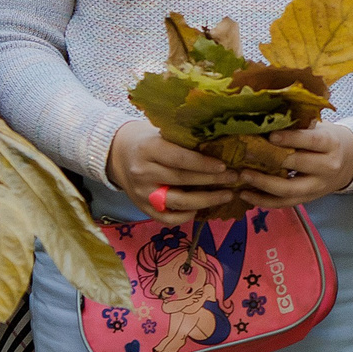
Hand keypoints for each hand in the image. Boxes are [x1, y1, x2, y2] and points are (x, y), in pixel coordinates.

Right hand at [107, 121, 237, 222]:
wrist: (117, 154)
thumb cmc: (148, 139)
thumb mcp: (162, 132)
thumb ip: (184, 140)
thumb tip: (221, 144)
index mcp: (149, 149)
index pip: (180, 159)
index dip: (203, 164)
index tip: (224, 166)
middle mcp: (143, 172)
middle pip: (182, 180)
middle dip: (212, 181)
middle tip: (234, 178)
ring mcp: (141, 193)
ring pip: (178, 202)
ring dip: (206, 201)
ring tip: (227, 195)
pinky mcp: (142, 207)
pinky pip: (166, 218)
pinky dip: (185, 216)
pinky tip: (200, 209)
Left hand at [234, 121, 352, 208]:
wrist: (348, 162)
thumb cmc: (327, 140)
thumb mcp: (320, 128)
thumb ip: (299, 126)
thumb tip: (266, 119)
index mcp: (330, 144)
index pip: (311, 141)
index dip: (291, 138)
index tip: (270, 135)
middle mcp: (327, 167)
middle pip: (297, 165)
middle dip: (269, 159)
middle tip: (246, 152)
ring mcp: (318, 187)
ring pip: (288, 189)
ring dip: (262, 184)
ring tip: (242, 176)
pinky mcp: (308, 199)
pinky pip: (284, 204)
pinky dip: (263, 201)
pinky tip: (245, 194)